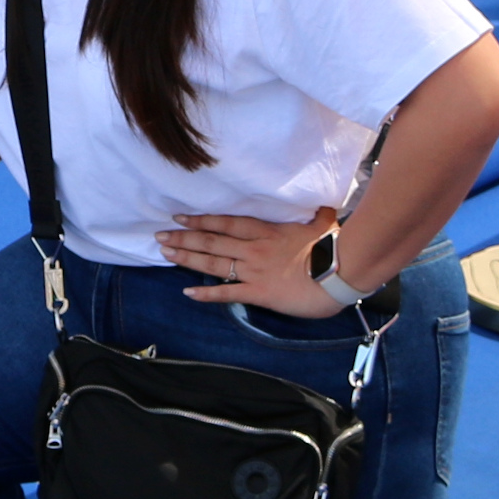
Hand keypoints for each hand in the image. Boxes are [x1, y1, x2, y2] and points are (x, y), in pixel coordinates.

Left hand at [156, 202, 344, 316]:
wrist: (339, 274)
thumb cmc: (334, 248)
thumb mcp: (324, 224)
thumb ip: (319, 214)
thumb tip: (325, 205)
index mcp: (267, 231)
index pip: (227, 223)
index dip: (202, 220)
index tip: (181, 217)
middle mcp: (254, 249)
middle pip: (212, 241)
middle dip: (184, 238)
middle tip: (160, 236)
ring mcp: (254, 270)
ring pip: (214, 263)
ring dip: (188, 259)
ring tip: (166, 255)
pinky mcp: (259, 293)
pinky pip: (228, 293)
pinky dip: (207, 294)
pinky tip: (188, 293)